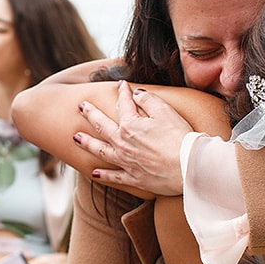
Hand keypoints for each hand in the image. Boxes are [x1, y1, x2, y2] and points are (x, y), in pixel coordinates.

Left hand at [75, 81, 194, 195]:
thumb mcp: (166, 112)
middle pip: (102, 126)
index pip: (124, 104)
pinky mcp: (134, 178)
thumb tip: (136, 93)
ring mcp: (126, 162)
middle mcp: (123, 143)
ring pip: (100, 151)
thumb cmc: (180, 138)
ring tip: (75, 138)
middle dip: (90, 114)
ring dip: (87, 143)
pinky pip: (113, 177)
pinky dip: (103, 175)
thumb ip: (149, 100)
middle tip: (80, 106)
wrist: (188, 168)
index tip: (121, 85)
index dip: (123, 92)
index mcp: (130, 125)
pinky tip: (93, 173)